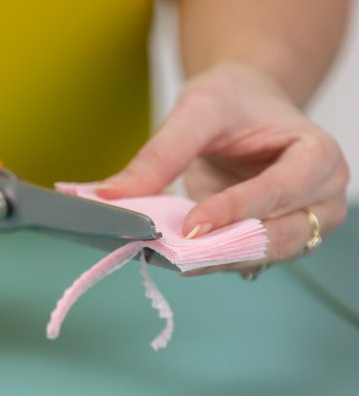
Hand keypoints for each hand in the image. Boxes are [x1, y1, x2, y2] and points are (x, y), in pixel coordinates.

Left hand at [97, 63, 348, 272]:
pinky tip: (181, 256)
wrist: (245, 105)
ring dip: (218, 260)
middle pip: (281, 236)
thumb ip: (161, 154)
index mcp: (317, 155)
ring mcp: (301, 224)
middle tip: (175, 253)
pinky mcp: (272, 239)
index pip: (281, 190)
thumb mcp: (196, 111)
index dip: (236, 209)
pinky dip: (214, 259)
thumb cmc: (234, 100)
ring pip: (263, 256)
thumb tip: (111, 195)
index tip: (191, 226)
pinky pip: (245, 257)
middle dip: (227, 246)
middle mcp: (321, 197)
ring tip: (171, 257)